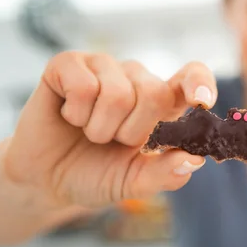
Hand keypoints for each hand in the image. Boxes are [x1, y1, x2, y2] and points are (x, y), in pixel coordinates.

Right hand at [3, 51, 216, 208]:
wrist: (45, 180)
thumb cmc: (96, 174)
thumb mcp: (133, 183)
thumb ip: (164, 173)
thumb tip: (195, 160)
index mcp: (162, 103)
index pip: (192, 76)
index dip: (200, 83)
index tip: (201, 101)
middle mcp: (137, 78)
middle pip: (153, 93)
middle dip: (130, 132)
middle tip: (113, 141)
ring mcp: (104, 67)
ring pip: (117, 93)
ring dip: (99, 128)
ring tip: (89, 131)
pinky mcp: (69, 63)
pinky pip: (83, 85)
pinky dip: (75, 113)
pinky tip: (69, 116)